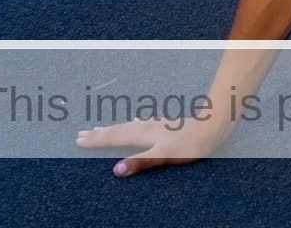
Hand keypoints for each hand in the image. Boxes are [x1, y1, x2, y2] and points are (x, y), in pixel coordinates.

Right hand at [75, 115, 228, 176]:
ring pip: (129, 126)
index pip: (115, 137)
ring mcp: (156, 124)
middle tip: (80, 133)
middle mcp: (147, 127)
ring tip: (100, 128)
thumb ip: (140, 162)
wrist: (211, 128)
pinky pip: (141, 124)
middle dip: (100, 133)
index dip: (97, 139)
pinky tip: (137, 122)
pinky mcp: (165, 125)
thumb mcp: (163, 156)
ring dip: (113, 128)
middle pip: (119, 129)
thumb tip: (115, 169)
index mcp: (144, 134)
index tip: (79, 139)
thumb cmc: (188, 145)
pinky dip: (132, 124)